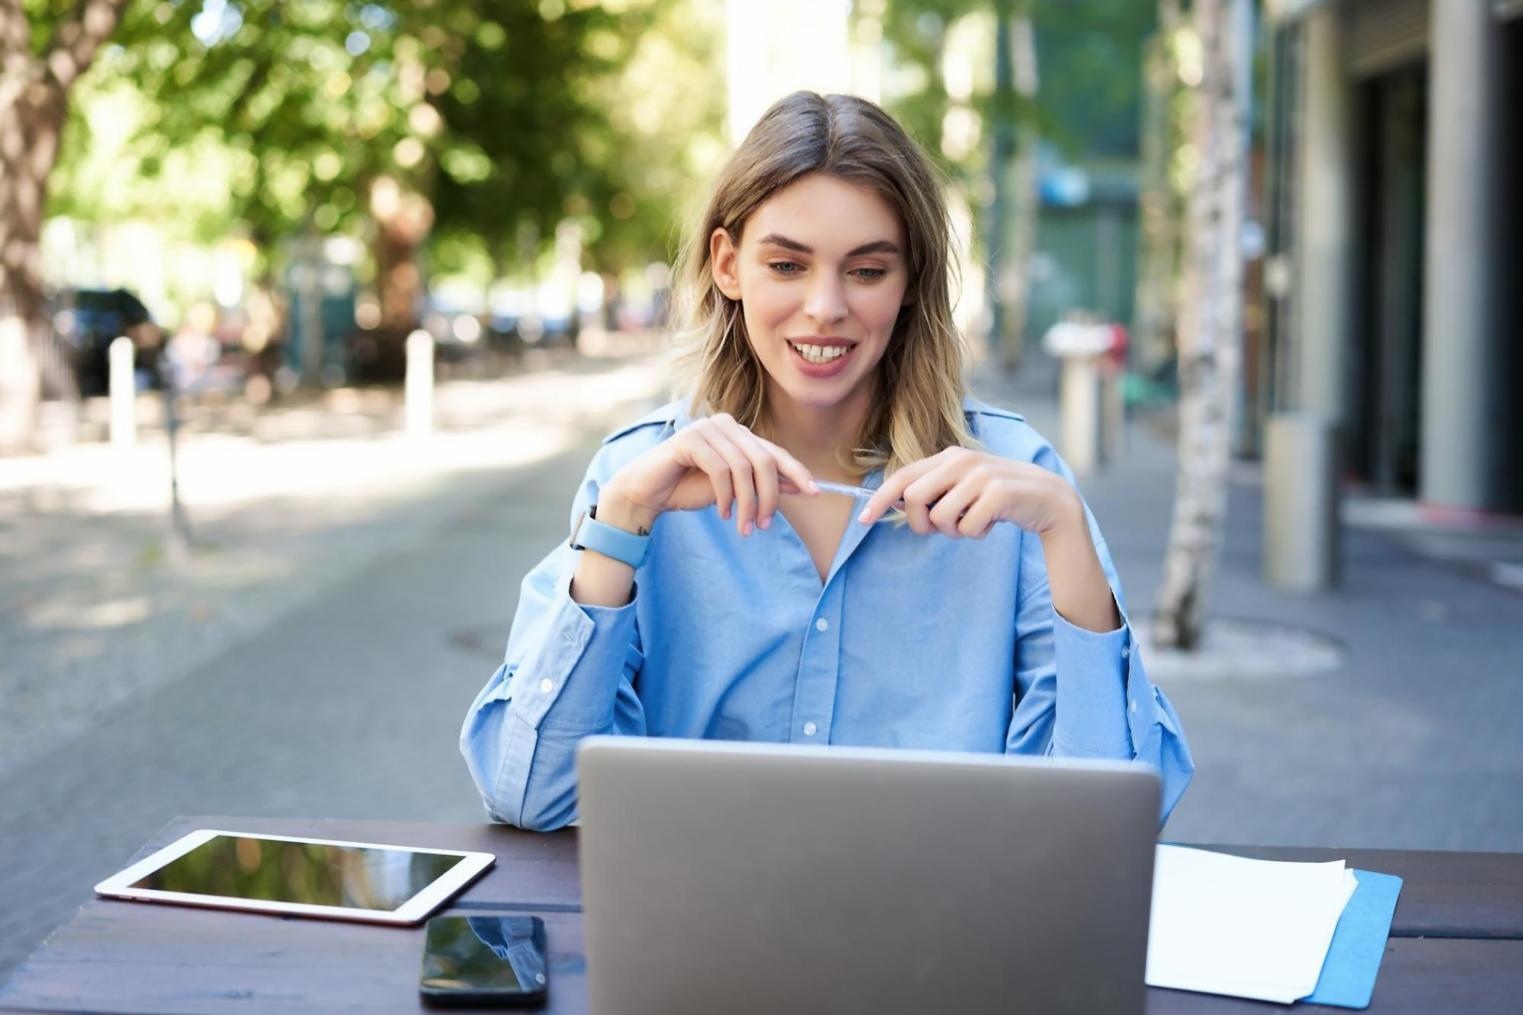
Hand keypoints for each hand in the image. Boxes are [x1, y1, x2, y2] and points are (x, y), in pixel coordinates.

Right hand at [601, 413, 819, 535]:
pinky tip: (721, 513)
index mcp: (737, 433)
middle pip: (764, 460)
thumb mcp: (731, 490)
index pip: (774, 452)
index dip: (796, 472)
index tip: (814, 492)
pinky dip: (725, 496)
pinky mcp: (690, 440)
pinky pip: (720, 470)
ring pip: (744, 468)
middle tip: (763, 525)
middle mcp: (725, 425)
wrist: (646, 492)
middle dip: (769, 497)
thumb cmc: (687, 488)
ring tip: (742, 527)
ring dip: (746, 503)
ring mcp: (706, 429)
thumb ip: (759, 483)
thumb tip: (798, 486)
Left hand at [857, 447, 1081, 538]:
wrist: (1048, 498)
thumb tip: (893, 504)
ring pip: (939, 518)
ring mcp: (981, 476)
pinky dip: (977, 534)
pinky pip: (967, 527)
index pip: (902, 477)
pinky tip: (993, 522)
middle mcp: (962, 461)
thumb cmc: (998, 497)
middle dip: (921, 523)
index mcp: (949, 457)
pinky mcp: (998, 494)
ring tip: (974, 521)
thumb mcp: (963, 488)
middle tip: (942, 528)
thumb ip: (932, 491)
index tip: (864, 521)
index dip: (879, 499)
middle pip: (912, 500)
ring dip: (954, 531)